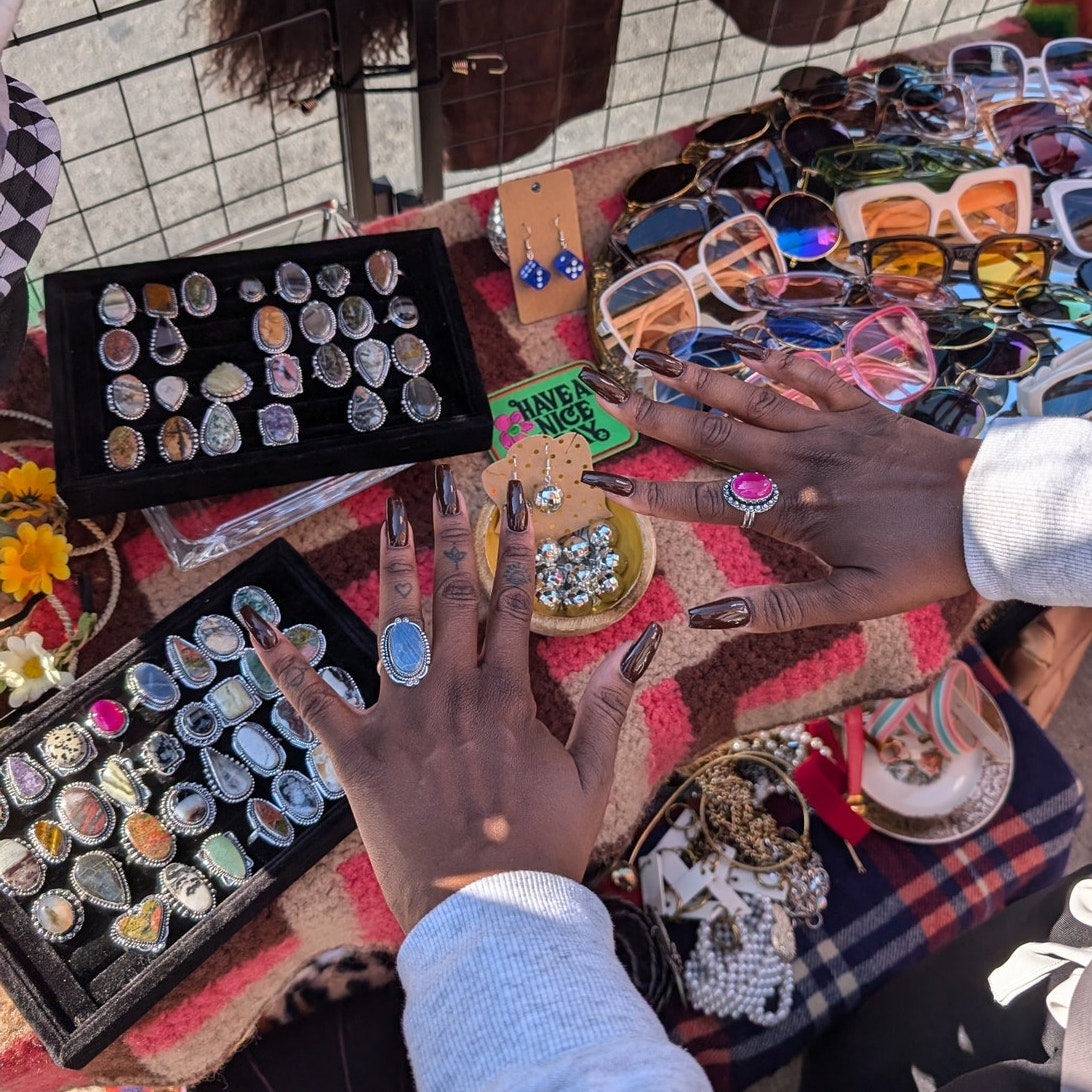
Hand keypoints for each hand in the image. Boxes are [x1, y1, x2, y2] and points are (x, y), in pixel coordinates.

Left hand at [240, 466, 661, 931]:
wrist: (489, 914)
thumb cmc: (543, 847)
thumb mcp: (594, 776)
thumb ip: (610, 704)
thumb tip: (642, 640)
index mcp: (508, 696)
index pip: (514, 600)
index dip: (516, 542)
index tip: (513, 498)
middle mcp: (453, 692)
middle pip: (454, 594)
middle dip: (452, 533)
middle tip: (447, 485)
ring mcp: (402, 719)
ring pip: (394, 624)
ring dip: (394, 565)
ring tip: (391, 515)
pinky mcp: (358, 754)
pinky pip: (316, 701)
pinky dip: (287, 663)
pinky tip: (261, 626)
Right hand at [578, 348, 980, 632]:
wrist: (991, 514)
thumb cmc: (921, 564)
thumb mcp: (850, 604)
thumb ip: (775, 609)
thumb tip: (705, 617)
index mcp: (790, 510)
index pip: (702, 501)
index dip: (648, 492)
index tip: (601, 478)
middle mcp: (797, 460)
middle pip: (711, 434)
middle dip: (652, 414)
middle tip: (605, 392)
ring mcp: (829, 428)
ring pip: (751, 396)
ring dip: (700, 377)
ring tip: (655, 355)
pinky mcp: (862, 409)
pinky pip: (815, 377)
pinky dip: (783, 361)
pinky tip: (753, 347)